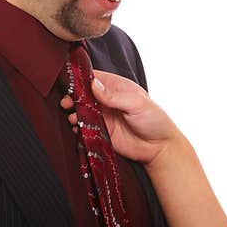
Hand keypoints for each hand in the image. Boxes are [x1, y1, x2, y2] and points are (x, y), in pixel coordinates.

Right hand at [60, 70, 180, 165]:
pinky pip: (84, 128)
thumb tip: (94, 84)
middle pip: (83, 95)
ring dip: (74, 113)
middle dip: (72, 98)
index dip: (80, 80)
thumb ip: (114, 95)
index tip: (70, 84)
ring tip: (74, 118)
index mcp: (116, 87)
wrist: (159, 148)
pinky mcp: (101, 132)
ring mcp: (103, 116)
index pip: (94, 78)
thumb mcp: (137, 103)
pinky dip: (78, 128)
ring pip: (81, 111)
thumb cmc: (154, 120)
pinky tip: (78, 128)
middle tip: (67, 103)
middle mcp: (107, 100)